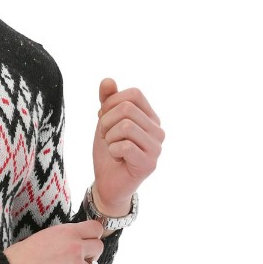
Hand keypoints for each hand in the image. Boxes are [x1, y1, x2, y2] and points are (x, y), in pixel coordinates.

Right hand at [4, 221, 104, 263]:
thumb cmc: (19, 258)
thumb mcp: (42, 237)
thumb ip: (63, 239)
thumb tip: (74, 244)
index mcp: (67, 232)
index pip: (96, 229)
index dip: (93, 236)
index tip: (87, 241)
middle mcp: (76, 248)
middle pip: (98, 248)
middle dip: (90, 254)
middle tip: (76, 260)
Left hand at [92, 81, 164, 215]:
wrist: (108, 183)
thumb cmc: (109, 151)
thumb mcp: (105, 121)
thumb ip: (107, 101)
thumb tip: (108, 80)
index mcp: (150, 117)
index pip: (134, 94)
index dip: (111, 103)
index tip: (104, 118)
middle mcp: (158, 130)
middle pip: (127, 109)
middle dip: (106, 121)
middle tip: (106, 136)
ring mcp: (156, 148)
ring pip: (125, 126)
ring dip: (109, 137)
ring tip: (113, 147)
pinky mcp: (149, 164)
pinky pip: (125, 146)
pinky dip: (113, 150)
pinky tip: (117, 158)